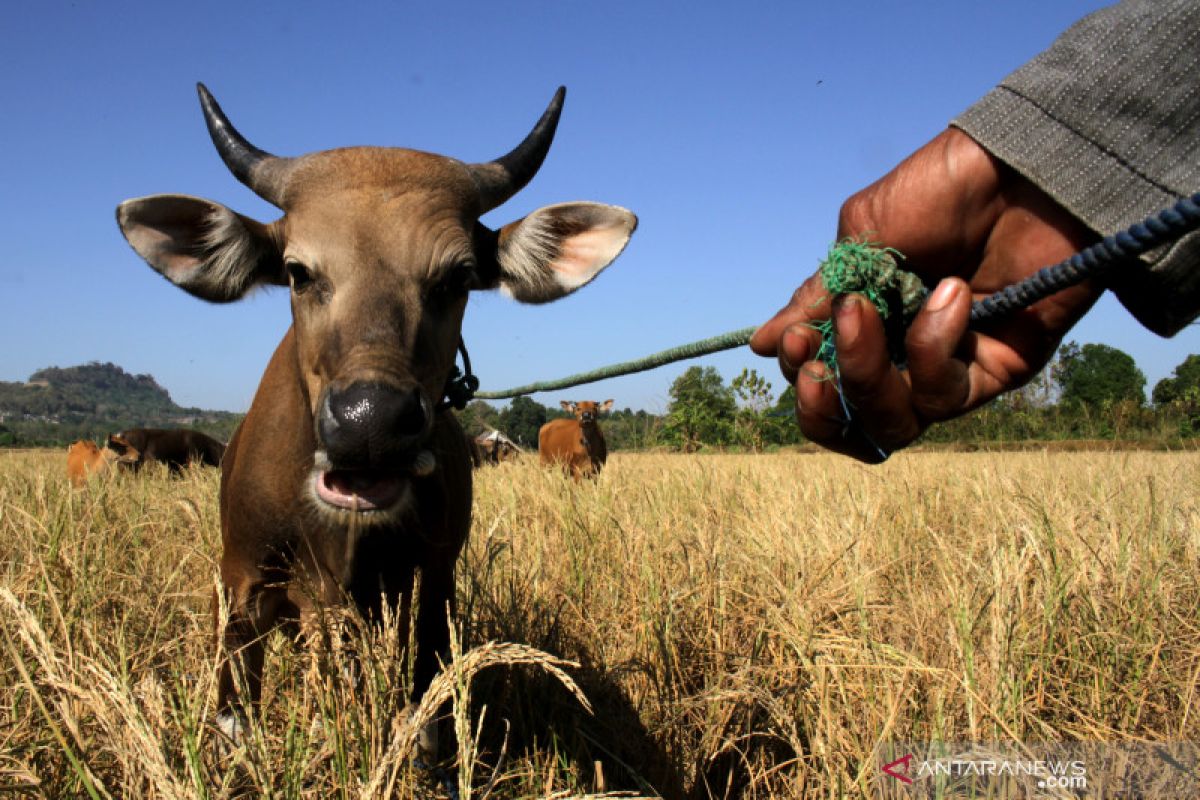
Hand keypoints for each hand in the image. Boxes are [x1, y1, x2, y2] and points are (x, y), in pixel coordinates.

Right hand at [750, 128, 1101, 461]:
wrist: (1021, 167)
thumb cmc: (942, 190)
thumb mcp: (861, 237)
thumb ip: (817, 296)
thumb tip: (763, 344)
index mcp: (869, 323)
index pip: (824, 382)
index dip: (803, 376)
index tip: (795, 340)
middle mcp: (905, 356)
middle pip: (854, 423)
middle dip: (824, 405)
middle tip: (815, 366)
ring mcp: (948, 368)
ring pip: (893, 422)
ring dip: (866, 373)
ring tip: (866, 313)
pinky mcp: (995, 372)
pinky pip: (945, 396)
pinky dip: (932, 347)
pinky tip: (949, 295)